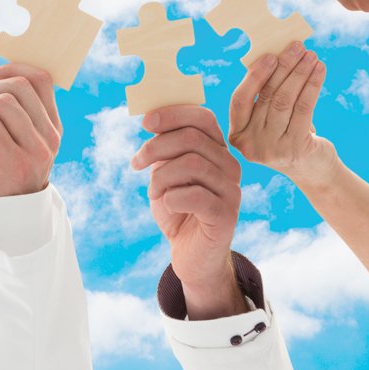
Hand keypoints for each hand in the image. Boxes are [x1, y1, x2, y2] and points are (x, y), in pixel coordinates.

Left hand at [0, 64, 61, 197]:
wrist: (5, 217)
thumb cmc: (5, 172)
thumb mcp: (19, 140)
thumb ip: (19, 113)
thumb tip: (0, 73)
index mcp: (53, 126)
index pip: (41, 79)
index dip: (13, 68)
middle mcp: (50, 137)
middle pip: (17, 87)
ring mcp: (35, 150)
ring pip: (1, 104)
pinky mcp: (14, 163)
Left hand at [133, 104, 243, 309]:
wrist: (190, 255)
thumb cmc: (178, 210)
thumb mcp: (167, 174)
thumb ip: (165, 148)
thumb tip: (152, 120)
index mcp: (218, 151)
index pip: (202, 117)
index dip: (173, 114)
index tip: (145, 123)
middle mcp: (230, 166)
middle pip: (192, 138)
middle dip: (156, 147)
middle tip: (136, 163)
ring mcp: (231, 190)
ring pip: (191, 164)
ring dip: (161, 177)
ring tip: (153, 192)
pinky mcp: (226, 215)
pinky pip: (195, 195)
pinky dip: (171, 197)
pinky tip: (167, 204)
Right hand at [227, 43, 330, 185]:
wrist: (311, 169)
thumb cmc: (288, 135)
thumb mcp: (270, 119)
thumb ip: (266, 96)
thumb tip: (278, 55)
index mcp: (237, 135)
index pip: (239, 100)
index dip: (254, 76)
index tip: (271, 55)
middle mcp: (250, 144)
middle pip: (267, 96)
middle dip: (284, 67)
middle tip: (297, 47)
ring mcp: (271, 149)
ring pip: (285, 100)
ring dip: (300, 73)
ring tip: (312, 56)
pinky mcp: (295, 149)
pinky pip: (304, 108)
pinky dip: (312, 85)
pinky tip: (319, 71)